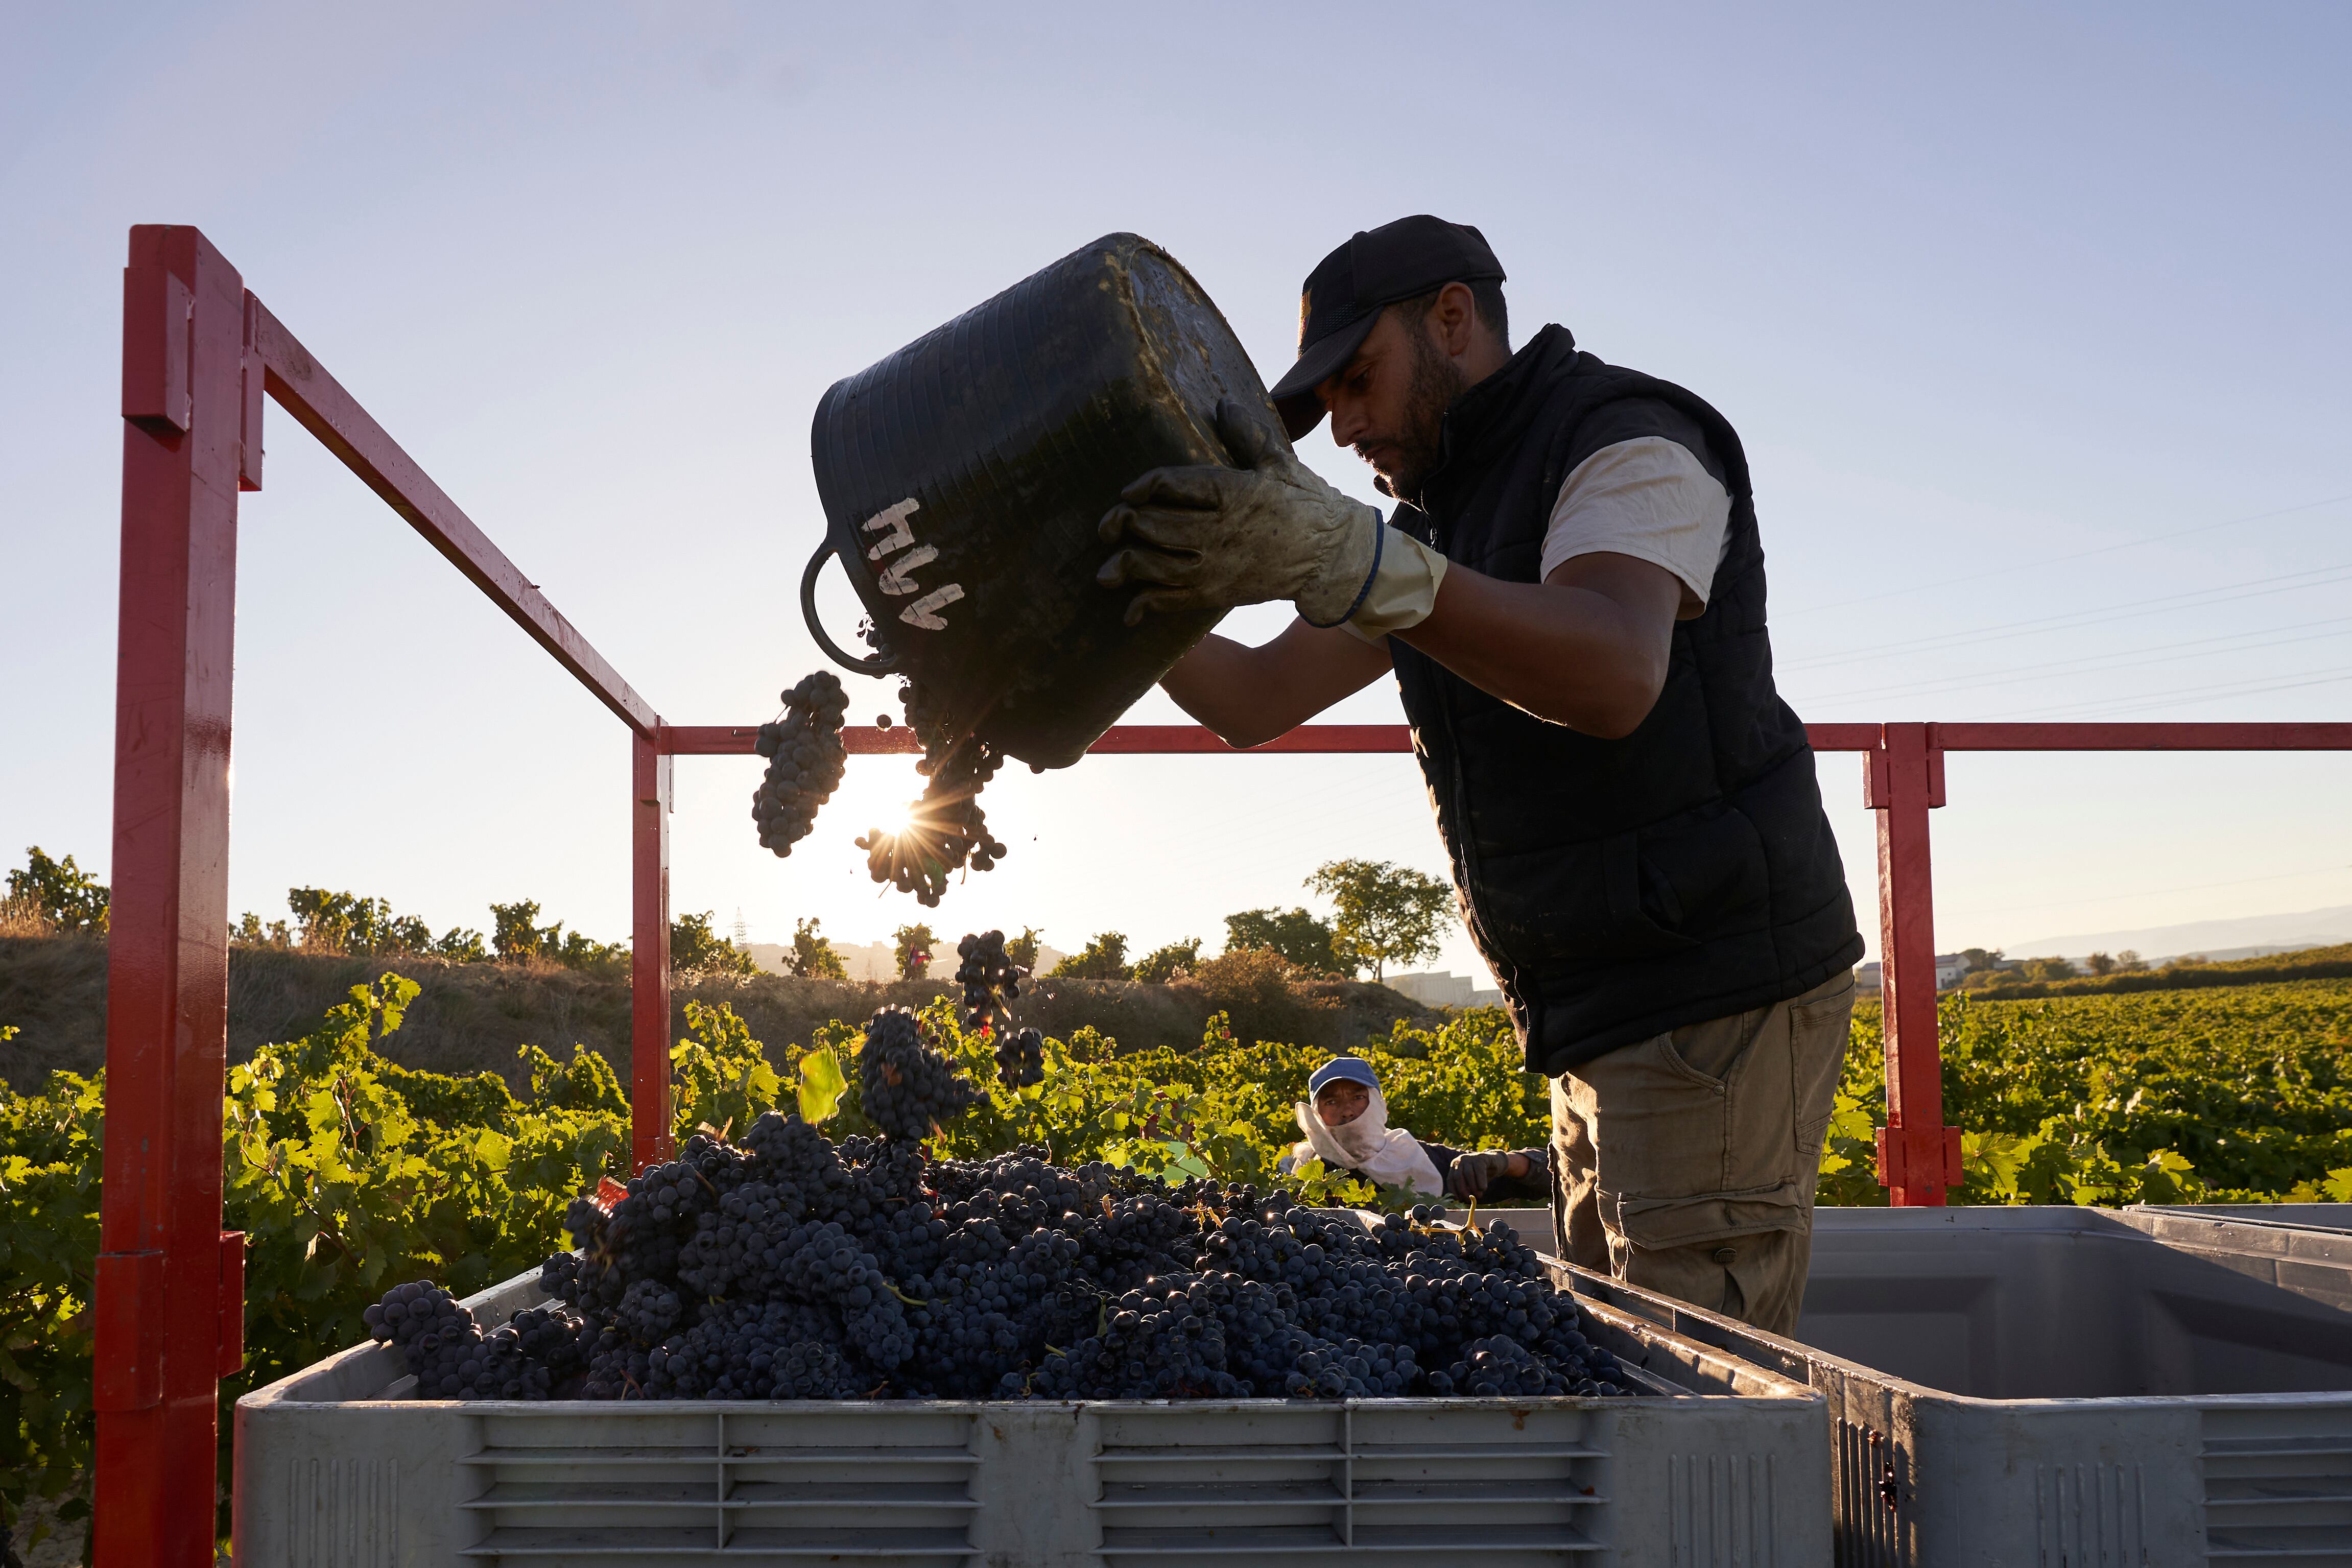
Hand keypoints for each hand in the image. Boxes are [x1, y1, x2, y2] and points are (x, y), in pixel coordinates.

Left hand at [1098, 399, 1381, 626]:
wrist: (1332, 555)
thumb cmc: (1306, 504)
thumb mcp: (1279, 463)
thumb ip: (1246, 435)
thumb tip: (1223, 405)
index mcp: (1231, 492)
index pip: (1171, 484)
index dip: (1143, 486)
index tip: (1129, 491)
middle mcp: (1217, 530)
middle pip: (1152, 526)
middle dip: (1123, 525)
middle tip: (1108, 527)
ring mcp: (1215, 565)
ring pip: (1154, 566)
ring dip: (1124, 567)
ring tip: (1107, 571)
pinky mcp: (1217, 593)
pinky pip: (1172, 601)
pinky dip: (1146, 605)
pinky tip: (1131, 609)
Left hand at [1450, 1151, 1519, 1200]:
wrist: (1496, 1162)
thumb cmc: (1481, 1175)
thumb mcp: (1472, 1182)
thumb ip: (1466, 1188)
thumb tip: (1461, 1200)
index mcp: (1455, 1166)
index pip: (1450, 1179)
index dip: (1453, 1191)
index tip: (1459, 1199)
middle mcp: (1460, 1160)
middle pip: (1458, 1177)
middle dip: (1463, 1190)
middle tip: (1469, 1199)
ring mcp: (1470, 1158)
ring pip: (1468, 1174)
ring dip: (1473, 1187)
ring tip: (1479, 1195)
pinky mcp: (1481, 1158)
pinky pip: (1479, 1171)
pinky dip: (1481, 1182)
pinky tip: (1483, 1189)